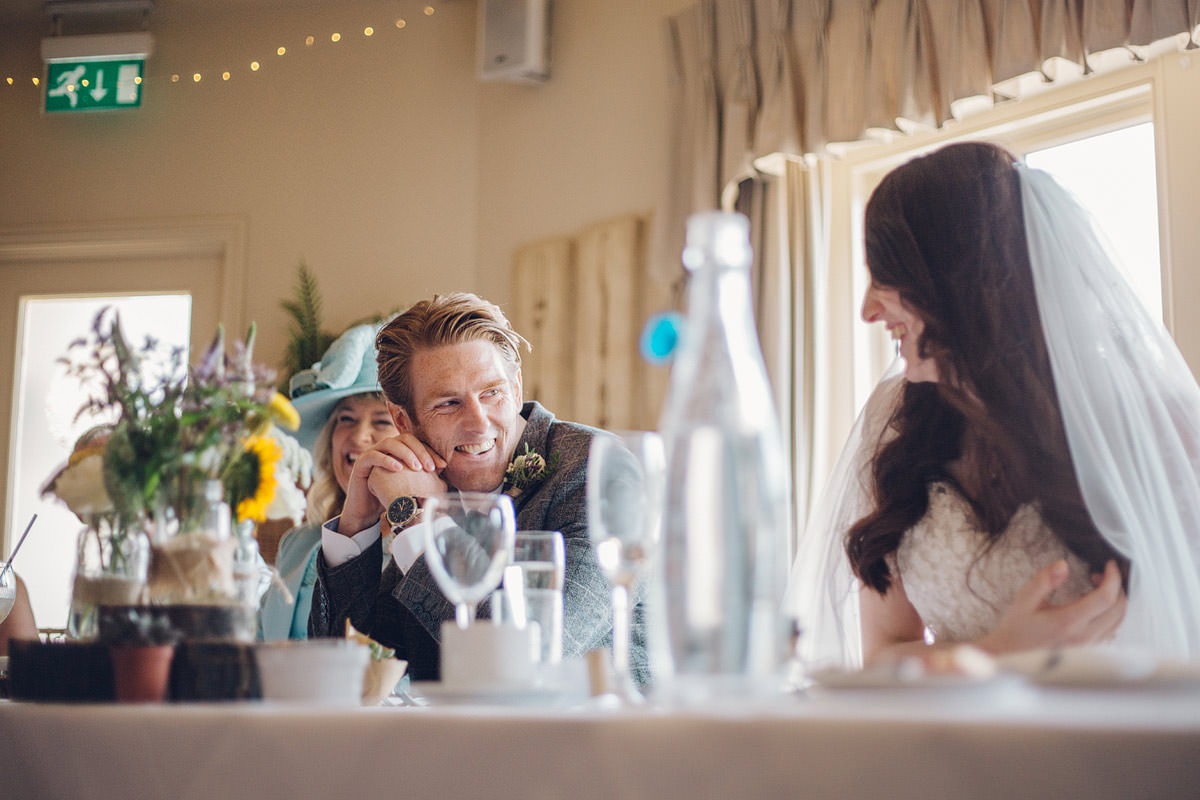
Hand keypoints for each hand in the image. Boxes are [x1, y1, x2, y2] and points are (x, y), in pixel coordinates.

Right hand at [339, 434, 446, 533]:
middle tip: (430, 467)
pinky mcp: (361, 462)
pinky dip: (387, 459)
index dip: (430, 451)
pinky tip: (398, 469)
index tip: (442, 465)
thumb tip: (444, 467)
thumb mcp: (409, 485)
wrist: (367, 511)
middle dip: (420, 451)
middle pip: (405, 438)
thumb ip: (424, 474)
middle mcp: (385, 448)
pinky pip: (373, 455)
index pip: (417, 442)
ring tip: (416, 468)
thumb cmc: (389, 496)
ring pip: (389, 443)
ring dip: (405, 453)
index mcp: (398, 450)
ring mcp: (372, 453)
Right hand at [976, 559, 1125, 654]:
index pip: (1105, 598)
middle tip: (1099, 575)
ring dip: (1115, 601)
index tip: (1109, 565)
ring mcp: (1088, 645)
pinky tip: (1093, 606)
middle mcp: (1084, 636)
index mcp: (1068, 621)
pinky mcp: (1088, 650)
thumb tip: (1063, 565)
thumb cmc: (1017, 628)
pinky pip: (1111, 630)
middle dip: (1116, 587)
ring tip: (1096, 588)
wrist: (1010, 655)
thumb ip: (1044, 580)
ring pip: (1119, 621)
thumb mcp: (1024, 599)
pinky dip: (1110, 614)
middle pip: (1119, 609)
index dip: (1113, 578)